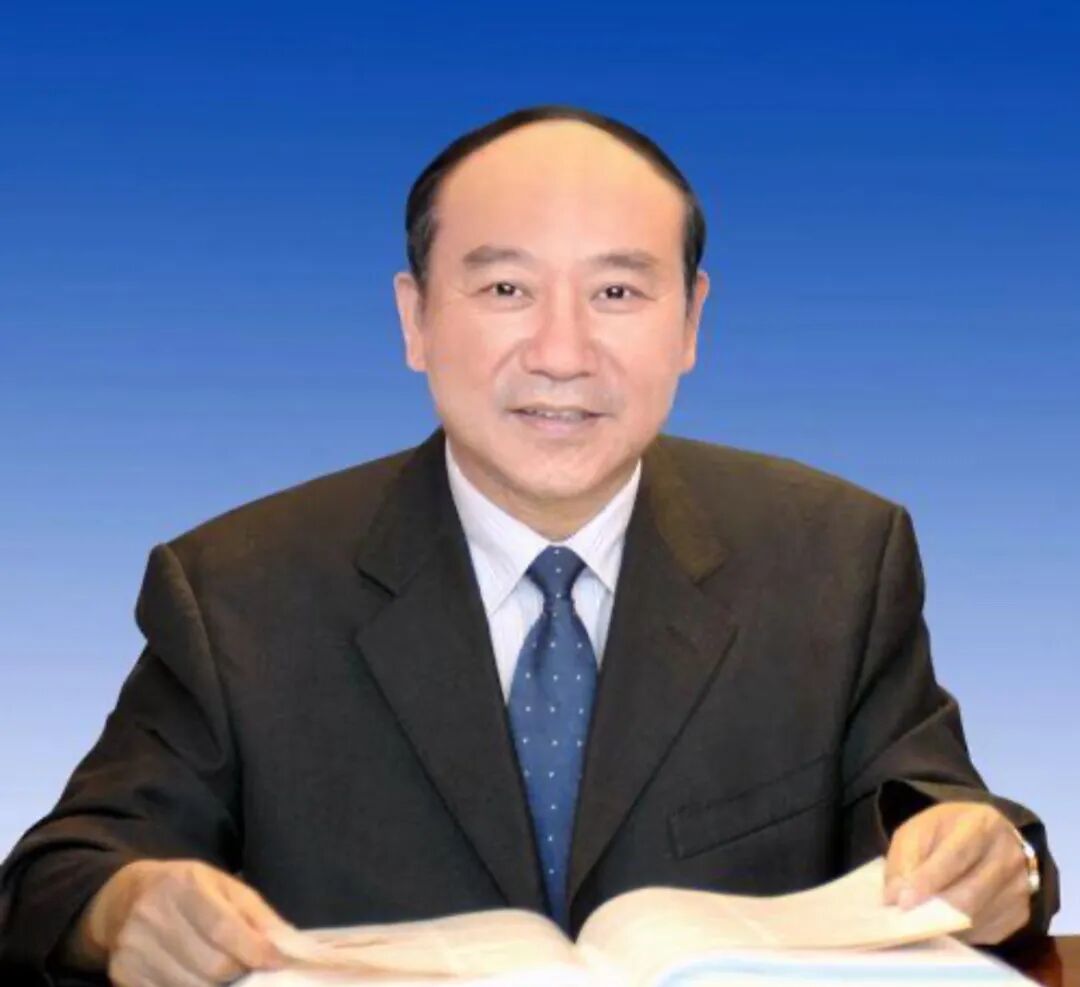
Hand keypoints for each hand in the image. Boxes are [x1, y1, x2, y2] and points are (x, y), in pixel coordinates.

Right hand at [61, 858, 290, 985]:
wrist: (126, 897)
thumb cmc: (189, 890)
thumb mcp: (225, 887)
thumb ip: (257, 914)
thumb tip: (285, 947)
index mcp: (186, 885)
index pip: (223, 927)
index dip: (253, 950)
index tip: (275, 962)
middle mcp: (154, 915)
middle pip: (211, 965)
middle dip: (238, 971)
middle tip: (246, 966)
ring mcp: (134, 948)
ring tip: (222, 972)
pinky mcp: (122, 974)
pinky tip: (196, 978)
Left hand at [883, 802, 1032, 944]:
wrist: (986, 838)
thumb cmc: (946, 833)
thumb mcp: (918, 831)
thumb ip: (905, 859)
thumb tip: (895, 897)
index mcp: (983, 823)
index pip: (956, 856)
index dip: (929, 881)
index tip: (904, 902)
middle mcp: (1009, 855)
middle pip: (970, 894)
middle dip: (933, 910)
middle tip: (905, 921)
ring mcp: (1020, 887)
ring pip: (977, 919)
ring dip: (944, 925)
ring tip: (919, 921)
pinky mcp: (1021, 914)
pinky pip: (986, 932)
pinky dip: (960, 934)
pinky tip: (944, 923)